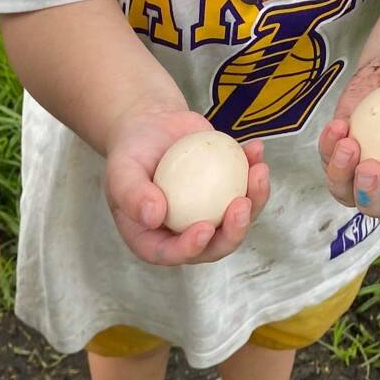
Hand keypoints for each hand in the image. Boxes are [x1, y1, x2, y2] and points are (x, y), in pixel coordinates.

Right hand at [105, 106, 269, 264]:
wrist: (151, 126)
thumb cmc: (130, 153)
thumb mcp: (121, 171)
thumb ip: (132, 195)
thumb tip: (154, 217)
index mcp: (155, 239)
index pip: (172, 253)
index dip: (191, 248)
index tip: (205, 228)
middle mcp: (184, 234)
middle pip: (213, 246)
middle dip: (234, 233)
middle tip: (243, 204)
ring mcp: (209, 214)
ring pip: (237, 220)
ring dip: (255, 200)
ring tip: (259, 171)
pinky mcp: (226, 192)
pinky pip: (246, 188)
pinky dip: (254, 169)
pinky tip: (256, 149)